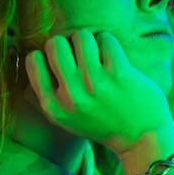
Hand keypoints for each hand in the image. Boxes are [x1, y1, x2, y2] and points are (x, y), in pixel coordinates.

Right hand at [25, 30, 172, 154]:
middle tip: (82, 54)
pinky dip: (108, 41)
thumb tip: (30, 61)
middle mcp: (71, 96)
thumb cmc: (104, 123)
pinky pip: (105, 39)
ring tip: (98, 52)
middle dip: (68, 43)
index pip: (32, 60)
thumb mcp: (67, 119)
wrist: (142, 137)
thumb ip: (45, 96)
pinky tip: (113, 55)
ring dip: (90, 40)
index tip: (64, 61)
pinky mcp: (119, 73)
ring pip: (80, 36)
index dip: (47, 54)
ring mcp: (95, 83)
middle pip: (54, 44)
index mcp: (53, 107)